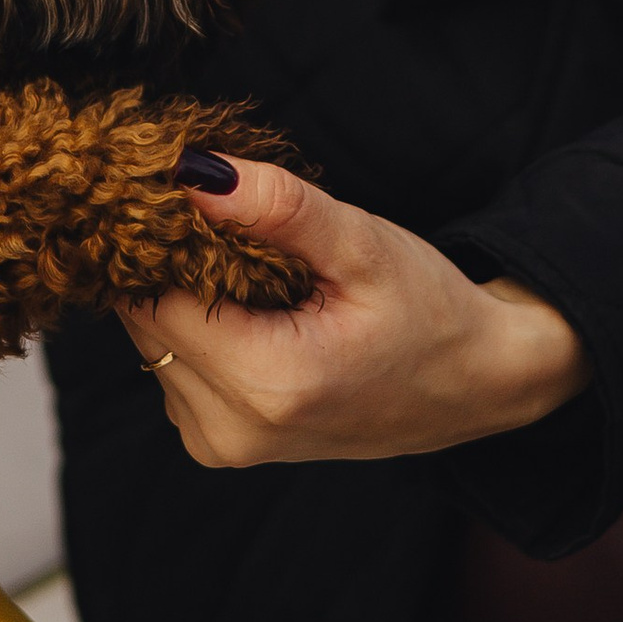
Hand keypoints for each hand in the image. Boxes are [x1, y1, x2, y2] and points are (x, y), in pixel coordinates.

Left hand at [116, 157, 589, 467]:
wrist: (476, 385)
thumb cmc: (431, 315)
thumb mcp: (363, 247)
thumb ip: (280, 208)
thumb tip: (197, 175)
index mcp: (266, 385)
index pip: (151, 299)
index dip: (162, 242)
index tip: (194, 201)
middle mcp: (230, 431)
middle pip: (146, 323)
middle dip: (176, 269)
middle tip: (238, 233)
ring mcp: (223, 446)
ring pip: (155, 345)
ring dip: (188, 299)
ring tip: (259, 277)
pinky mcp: (222, 444)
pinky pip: (175, 368)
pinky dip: (201, 330)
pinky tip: (255, 313)